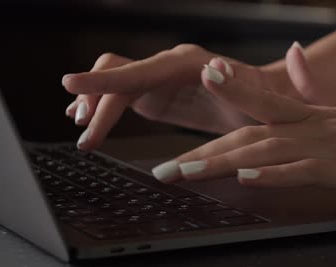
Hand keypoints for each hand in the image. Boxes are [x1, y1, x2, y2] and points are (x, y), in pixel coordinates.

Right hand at [62, 44, 283, 149]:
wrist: (265, 101)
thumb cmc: (263, 99)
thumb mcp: (254, 95)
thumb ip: (234, 82)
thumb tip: (213, 68)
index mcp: (185, 63)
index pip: (137, 69)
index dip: (102, 79)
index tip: (70, 84)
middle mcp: (166, 66)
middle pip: (117, 76)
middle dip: (96, 101)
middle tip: (85, 134)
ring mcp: (159, 80)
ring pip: (114, 84)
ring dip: (95, 105)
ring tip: (82, 130)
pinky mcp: (157, 95)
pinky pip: (121, 95)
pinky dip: (102, 107)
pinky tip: (86, 119)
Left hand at [152, 57, 335, 196]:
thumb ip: (315, 87)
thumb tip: (291, 59)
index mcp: (313, 113)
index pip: (262, 99)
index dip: (229, 87)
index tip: (201, 77)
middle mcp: (313, 126)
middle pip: (249, 132)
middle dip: (204, 149)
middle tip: (167, 164)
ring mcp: (327, 147)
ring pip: (266, 151)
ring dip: (223, 161)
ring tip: (187, 171)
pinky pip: (303, 171)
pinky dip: (274, 174)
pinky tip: (248, 177)